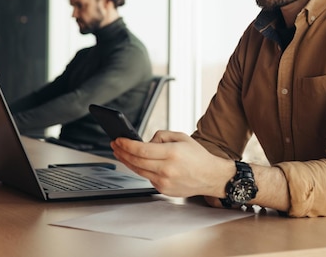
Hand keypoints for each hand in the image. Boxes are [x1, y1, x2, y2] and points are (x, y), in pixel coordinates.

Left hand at [111, 130, 234, 197]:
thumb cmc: (197, 156)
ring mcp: (165, 182)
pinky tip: (136, 162)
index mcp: (172, 153)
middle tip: (114, 145)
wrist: (211, 176)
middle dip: (122, 152)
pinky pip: (147, 177)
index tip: (118, 139)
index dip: (127, 144)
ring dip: (126, 161)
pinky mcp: (164, 190)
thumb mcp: (181, 137)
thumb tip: (145, 141)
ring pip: (138, 171)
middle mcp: (167, 169)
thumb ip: (161, 136)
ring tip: (120, 152)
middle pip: (136, 161)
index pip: (141, 149)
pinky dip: (140, 169)